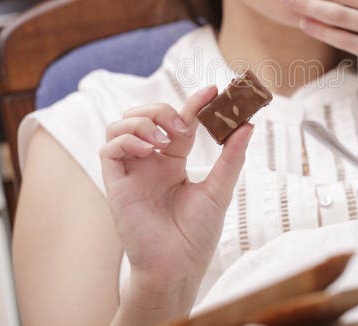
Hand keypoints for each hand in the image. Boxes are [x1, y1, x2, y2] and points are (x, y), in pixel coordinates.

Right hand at [100, 86, 252, 310]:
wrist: (177, 266)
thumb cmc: (197, 234)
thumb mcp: (219, 190)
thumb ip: (231, 157)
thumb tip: (248, 125)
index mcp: (174, 161)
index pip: (180, 121)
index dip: (194, 103)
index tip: (213, 90)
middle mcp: (150, 162)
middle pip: (144, 115)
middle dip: (161, 109)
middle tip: (182, 124)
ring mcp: (132, 171)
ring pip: (120, 125)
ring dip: (141, 121)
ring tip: (163, 140)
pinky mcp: (116, 184)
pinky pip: (109, 149)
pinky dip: (126, 140)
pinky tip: (148, 151)